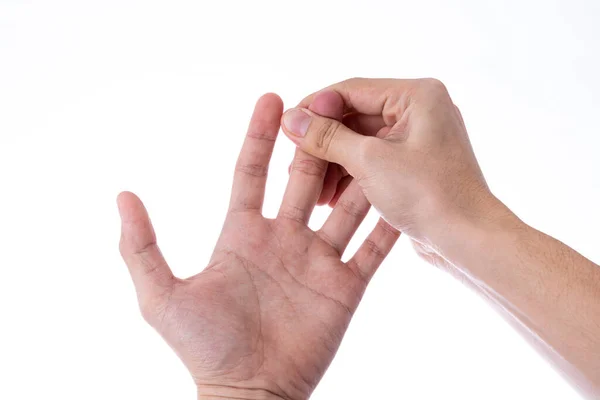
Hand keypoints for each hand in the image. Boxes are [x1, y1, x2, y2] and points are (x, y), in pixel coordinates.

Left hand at [118, 93, 398, 399]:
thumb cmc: (203, 348)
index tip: (271, 99)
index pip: (252, 173)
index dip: (260, 137)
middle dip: (316, 144)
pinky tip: (404, 197)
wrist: (249, 393)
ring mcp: (317, 261)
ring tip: (375, 141)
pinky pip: (372, 249)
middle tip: (330, 106)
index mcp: (243, 234)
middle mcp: (283, 239)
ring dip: (359, 176)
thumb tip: (123, 195)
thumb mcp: (161, 296)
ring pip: (346, 207)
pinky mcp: (346, 286)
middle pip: (304, 180)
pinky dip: (389, 225)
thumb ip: (140, 247)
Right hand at [281, 78, 514, 269]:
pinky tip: (330, 198)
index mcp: (417, 96)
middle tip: (295, 164)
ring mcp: (417, 140)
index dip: (315, 108)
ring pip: (360, 142)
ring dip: (333, 163)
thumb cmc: (429, 195)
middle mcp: (419, 111)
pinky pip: (373, 161)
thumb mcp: (370, 161)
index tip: (287, 127)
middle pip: (354, 117)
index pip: (351, 90)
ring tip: (312, 191)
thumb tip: (289, 118)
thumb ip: (327, 137)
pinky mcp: (413, 166)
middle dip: (323, 143)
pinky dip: (350, 176)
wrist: (469, 240)